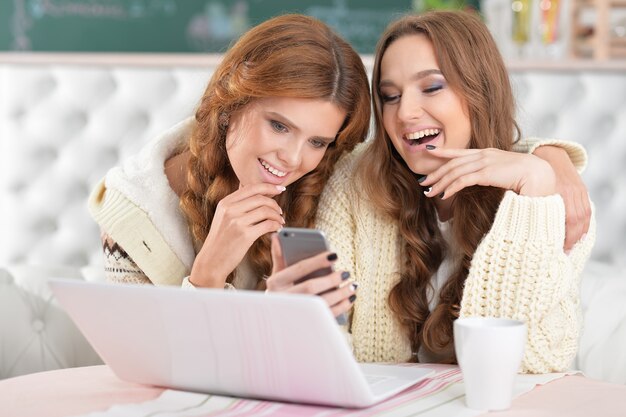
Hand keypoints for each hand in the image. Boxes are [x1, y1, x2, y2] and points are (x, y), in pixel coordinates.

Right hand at [189, 183, 285, 287]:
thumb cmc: (221, 239)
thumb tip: (256, 190)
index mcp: (225, 203)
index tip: (280, 189)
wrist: (212, 261)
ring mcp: (237, 222)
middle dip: (275, 204)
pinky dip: (276, 225)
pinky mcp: (245, 236)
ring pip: (266, 211)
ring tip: (280, 221)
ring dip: (277, 215)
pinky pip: (267, 225)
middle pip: (261, 198)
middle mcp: (230, 210)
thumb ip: (237, 203)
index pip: (251, 187)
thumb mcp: (223, 216)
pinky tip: (277, 229)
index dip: (269, 187)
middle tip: (280, 211)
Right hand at [266, 234, 355, 317]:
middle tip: (346, 272)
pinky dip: (341, 307)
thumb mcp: (276, 275)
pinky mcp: (307, 324)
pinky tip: (350, 298)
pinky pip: (327, 316)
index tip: (335, 255)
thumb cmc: (280, 292)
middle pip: (310, 287)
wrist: (276, 321)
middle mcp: (283, 299)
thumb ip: (279, 256)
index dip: (317, 261)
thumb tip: (277, 235)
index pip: (299, 268)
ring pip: (321, 303)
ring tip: (353, 285)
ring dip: (340, 294)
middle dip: (331, 279)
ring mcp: (294, 314)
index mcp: (275, 283)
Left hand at [420, 147, 555, 198]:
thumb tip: (485, 181)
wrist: (540, 174)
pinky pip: (462, 180)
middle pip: (452, 163)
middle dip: (436, 172)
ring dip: (440, 182)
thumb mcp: (506, 172)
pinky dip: (451, 187)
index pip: (460, 151)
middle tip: (424, 181)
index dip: (443, 152)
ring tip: (430, 192)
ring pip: (454, 172)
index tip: (429, 153)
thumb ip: (493, 174)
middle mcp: (483, 155)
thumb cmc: (527, 176)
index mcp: (487, 152)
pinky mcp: (486, 173)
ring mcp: (484, 162)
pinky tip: (444, 195)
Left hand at [532, 145, 590, 251]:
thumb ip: (527, 204)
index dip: (564, 236)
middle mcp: (570, 192)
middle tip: (563, 251)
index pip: (566, 220)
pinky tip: (580, 234)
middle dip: (572, 238)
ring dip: (580, 233)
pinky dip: (584, 224)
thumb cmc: (532, 173)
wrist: (550, 153)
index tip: (557, 249)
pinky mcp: (582, 190)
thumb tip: (518, 226)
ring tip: (571, 246)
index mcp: (556, 193)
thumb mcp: (528, 188)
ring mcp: (578, 190)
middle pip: (576, 220)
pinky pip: (587, 210)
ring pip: (584, 217)